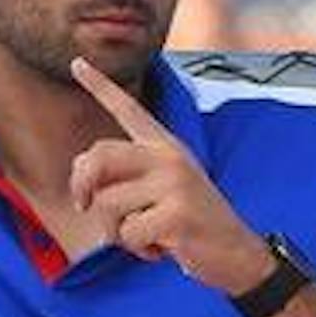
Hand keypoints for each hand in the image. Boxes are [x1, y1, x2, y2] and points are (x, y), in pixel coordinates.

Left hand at [69, 56, 263, 293]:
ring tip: (143, 236)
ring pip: (108, 204)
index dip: (100, 86)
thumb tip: (84, 187)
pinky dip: (136, 250)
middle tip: (84, 206)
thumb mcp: (166, 190)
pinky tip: (160, 250)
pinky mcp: (178, 214)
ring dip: (115, 231)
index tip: (77, 62)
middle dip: (81, 187)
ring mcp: (175, 184)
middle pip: (99, 157)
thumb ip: (129, 179)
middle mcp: (170, 157)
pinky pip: (128, 233)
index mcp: (166, 147)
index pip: (129, 110)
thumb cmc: (193, 224)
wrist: (238, 253)